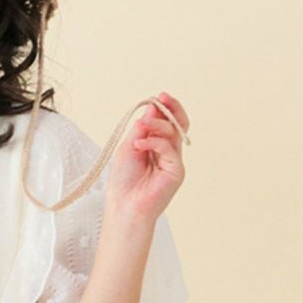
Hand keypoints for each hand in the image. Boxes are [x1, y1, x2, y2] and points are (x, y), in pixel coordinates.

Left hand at [104, 91, 188, 222]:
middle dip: (172, 109)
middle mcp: (168, 153)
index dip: (164, 109)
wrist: (124, 206)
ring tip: (140, 129)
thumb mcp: (128, 148)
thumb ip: (141, 129)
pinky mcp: (176, 171)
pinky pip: (169, 148)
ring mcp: (174, 161)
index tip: (158, 96)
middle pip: (178, 125)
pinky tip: (139, 144)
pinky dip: (154, 142)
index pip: (166, 123)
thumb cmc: (123, 182)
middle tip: (163, 97)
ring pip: (173, 133)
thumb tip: (152, 109)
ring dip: (156, 126)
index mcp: (156, 147)